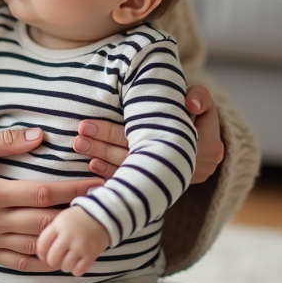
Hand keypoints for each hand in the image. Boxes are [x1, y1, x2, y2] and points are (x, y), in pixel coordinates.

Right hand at [0, 127, 104, 270]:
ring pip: (34, 246)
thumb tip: (40, 136)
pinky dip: (43, 261)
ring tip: (88, 230)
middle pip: (43, 223)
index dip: (71, 190)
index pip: (40, 193)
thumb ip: (5, 141)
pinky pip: (19, 263)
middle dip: (75, 216)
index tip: (95, 184)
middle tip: (102, 208)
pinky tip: (62, 253)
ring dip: (62, 240)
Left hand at [36, 206, 109, 276]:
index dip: (41, 253)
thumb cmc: (80, 217)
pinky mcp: (92, 253)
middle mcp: (68, 236)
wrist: (104, 214)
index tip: (44, 256)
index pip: (42, 245)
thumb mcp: (62, 218)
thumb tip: (43, 252)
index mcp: (58, 225)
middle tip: (57, 260)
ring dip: (65, 266)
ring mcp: (80, 245)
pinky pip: (79, 270)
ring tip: (69, 261)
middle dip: (53, 262)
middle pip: (52, 258)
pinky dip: (77, 270)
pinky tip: (78, 265)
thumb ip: (52, 232)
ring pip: (65, 266)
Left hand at [75, 84, 223, 184]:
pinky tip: (92, 165)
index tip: (88, 124)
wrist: (203, 141)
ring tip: (80, 145)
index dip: (115, 133)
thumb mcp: (203, 103)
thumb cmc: (199, 116)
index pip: (148, 137)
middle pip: (136, 156)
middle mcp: (184, 169)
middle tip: (78, 138)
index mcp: (200, 149)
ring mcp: (170, 179)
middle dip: (103, 147)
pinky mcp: (159, 183)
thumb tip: (190, 103)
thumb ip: (200, 98)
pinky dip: (111, 173)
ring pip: (131, 169)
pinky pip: (133, 181)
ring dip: (103, 158)